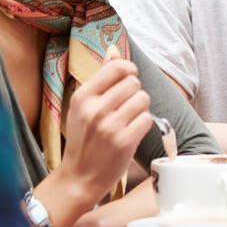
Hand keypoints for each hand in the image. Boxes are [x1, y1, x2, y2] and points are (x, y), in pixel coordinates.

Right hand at [58, 50, 151, 204]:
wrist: (79, 177)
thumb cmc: (84, 139)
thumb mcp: (83, 107)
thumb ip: (101, 78)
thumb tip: (115, 50)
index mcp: (82, 97)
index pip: (117, 67)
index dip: (129, 70)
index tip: (128, 79)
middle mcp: (95, 109)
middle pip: (134, 82)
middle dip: (134, 92)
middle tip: (125, 107)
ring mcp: (110, 126)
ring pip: (143, 99)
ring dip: (140, 108)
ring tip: (128, 119)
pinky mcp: (124, 142)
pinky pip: (147, 119)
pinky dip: (143, 125)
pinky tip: (131, 132)